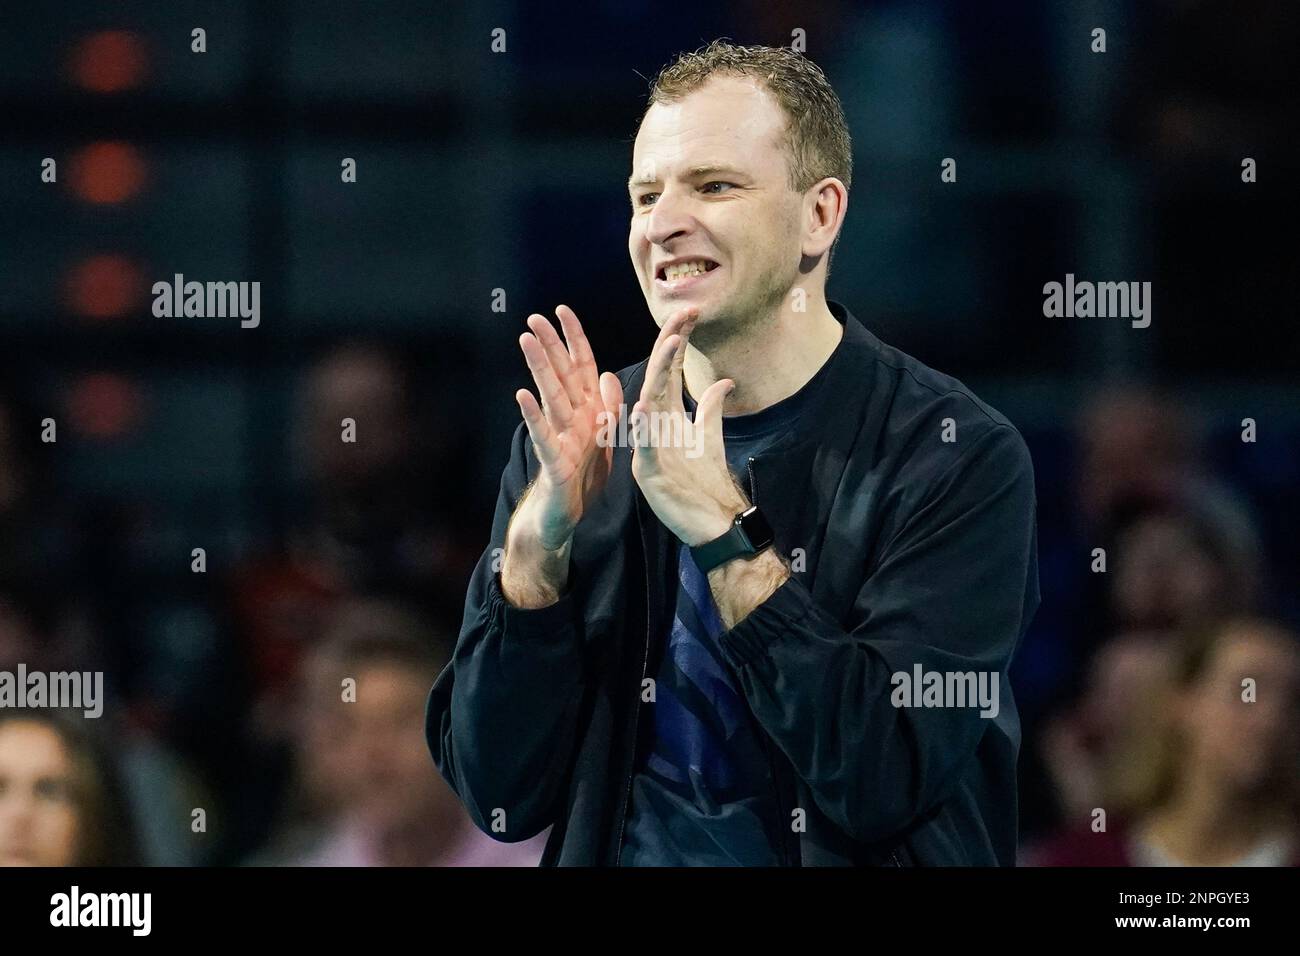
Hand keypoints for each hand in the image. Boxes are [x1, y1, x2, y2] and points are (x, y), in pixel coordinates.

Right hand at [512, 305, 623, 549]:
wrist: (565, 517)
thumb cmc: (581, 477)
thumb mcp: (605, 439)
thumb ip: (608, 406)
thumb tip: (608, 373)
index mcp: (587, 411)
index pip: (581, 367)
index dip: (574, 339)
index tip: (562, 310)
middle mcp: (570, 420)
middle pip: (560, 376)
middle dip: (550, 345)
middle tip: (534, 317)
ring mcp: (560, 438)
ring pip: (550, 397)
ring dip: (538, 369)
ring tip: (526, 341)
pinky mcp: (554, 462)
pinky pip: (544, 436)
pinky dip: (533, 416)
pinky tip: (522, 395)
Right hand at [630, 306, 747, 545]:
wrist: (707, 523)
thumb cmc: (701, 483)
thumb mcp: (709, 437)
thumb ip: (710, 408)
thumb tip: (724, 381)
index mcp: (667, 416)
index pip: (669, 370)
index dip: (678, 341)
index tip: (691, 313)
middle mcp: (655, 426)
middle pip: (659, 376)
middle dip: (670, 344)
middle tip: (684, 314)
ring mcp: (650, 447)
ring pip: (650, 403)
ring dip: (659, 374)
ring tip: (670, 345)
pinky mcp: (650, 472)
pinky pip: (644, 447)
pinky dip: (643, 428)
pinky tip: (643, 407)